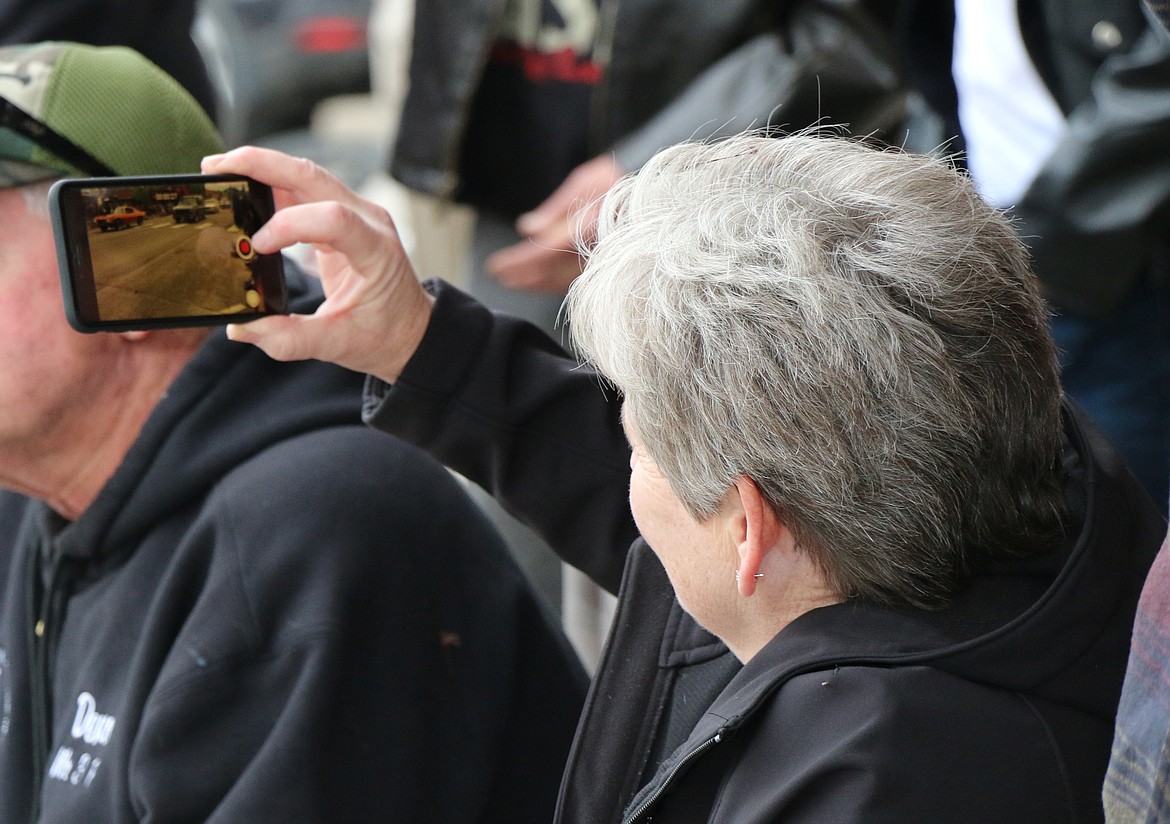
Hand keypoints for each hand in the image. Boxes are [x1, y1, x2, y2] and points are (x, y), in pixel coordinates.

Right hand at [201, 147, 433, 384]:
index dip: (289, 225)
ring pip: (306, 175)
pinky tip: (242, 190)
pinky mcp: (342, 216)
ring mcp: (357, 213)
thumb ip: (291, 339)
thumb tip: (243, 328)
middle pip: (313, 177)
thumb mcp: (339, 345)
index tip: (258, 246)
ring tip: (219, 173)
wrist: (410, 330)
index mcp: (376, 251)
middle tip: (215, 168)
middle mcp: (369, 221)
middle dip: (262, 165)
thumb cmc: (383, 335)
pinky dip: (272, 186)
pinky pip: (305, 191)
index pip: (334, 219)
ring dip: (263, 169)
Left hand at [486, 154, 623, 293]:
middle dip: (523, 277)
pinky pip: (576, 280)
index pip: (548, 249)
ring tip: (512, 281)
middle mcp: (598, 247)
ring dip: (535, 284)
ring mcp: (604, 260)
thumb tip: (526, 228)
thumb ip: (556, 208)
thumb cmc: (617, 180)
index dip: (520, 261)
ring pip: (564, 281)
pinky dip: (553, 283)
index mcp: (591, 224)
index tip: (496, 266)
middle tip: (500, 276)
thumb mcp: (586, 180)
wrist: (653, 191)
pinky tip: (537, 282)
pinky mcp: (607, 266)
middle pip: (553, 272)